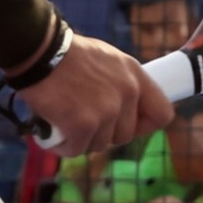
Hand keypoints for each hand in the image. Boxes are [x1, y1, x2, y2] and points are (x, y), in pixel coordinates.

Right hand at [18, 35, 172, 157]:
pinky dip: (63, 145)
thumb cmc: (66, 55)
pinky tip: (52, 131)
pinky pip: (77, 149)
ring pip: (100, 144)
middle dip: (104, 134)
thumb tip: (124, 109)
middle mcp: (127, 93)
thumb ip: (120, 82)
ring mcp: (107, 111)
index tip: (128, 126)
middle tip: (83, 122)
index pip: (162, 113)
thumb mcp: (107, 59)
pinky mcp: (84, 125)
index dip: (145, 125)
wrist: (39, 52)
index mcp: (135, 75)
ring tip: (64, 121)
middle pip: (125, 135)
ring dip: (81, 139)